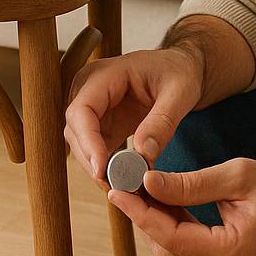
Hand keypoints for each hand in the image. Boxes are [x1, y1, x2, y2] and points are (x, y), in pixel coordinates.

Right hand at [63, 46, 203, 186]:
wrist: (179, 69)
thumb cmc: (179, 73)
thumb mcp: (180, 94)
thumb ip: (162, 122)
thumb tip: (143, 155)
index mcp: (104, 74)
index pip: (82, 111)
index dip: (88, 142)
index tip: (102, 170)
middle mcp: (90, 89)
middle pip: (75, 130)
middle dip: (92, 160)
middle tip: (117, 186)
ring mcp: (92, 107)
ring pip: (81, 143)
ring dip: (97, 166)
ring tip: (123, 186)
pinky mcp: (100, 123)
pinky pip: (94, 149)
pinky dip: (106, 166)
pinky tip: (123, 180)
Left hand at [107, 158, 255, 255]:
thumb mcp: (236, 176)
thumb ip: (190, 184)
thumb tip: (148, 183)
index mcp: (232, 252)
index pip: (171, 237)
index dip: (140, 213)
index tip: (118, 190)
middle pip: (165, 248)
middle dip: (142, 216)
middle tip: (125, 183)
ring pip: (170, 252)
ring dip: (152, 221)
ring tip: (140, 187)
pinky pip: (182, 251)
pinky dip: (168, 227)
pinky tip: (159, 200)